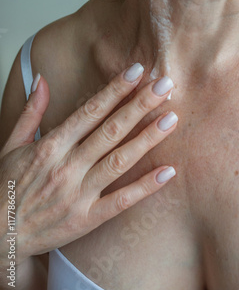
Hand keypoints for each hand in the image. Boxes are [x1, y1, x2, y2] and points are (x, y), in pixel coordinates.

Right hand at [0, 64, 177, 264]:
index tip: (137, 71)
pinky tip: (168, 171)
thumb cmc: (6, 187)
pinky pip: (121, 201)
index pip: (90, 110)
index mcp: (51, 144)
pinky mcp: (87, 219)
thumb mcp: (11, 144)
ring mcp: (79, 193)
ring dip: (147, 139)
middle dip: (140, 106)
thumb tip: (41, 78)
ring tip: (171, 118)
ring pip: (120, 160)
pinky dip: (145, 187)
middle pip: (111, 130)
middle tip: (165, 86)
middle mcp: (67, 165)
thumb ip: (30, 111)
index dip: (115, 89)